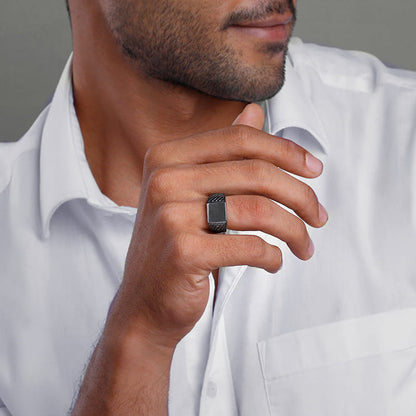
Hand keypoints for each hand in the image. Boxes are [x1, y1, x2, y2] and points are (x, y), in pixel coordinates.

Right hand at [72, 103, 326, 414]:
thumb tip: (255, 111)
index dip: (285, 151)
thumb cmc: (175, 247)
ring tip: (304, 245)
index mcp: (167, 157)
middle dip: (300, 195)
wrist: (143, 303)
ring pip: (258, 210)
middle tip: (320, 216)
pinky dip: (272, 256)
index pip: (239, 139)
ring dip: (293, 230)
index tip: (314, 169)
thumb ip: (223, 152)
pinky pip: (248, 247)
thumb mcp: (193, 193)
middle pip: (254, 172)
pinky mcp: (182, 252)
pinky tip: (274, 262)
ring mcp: (171, 215)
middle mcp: (165, 180)